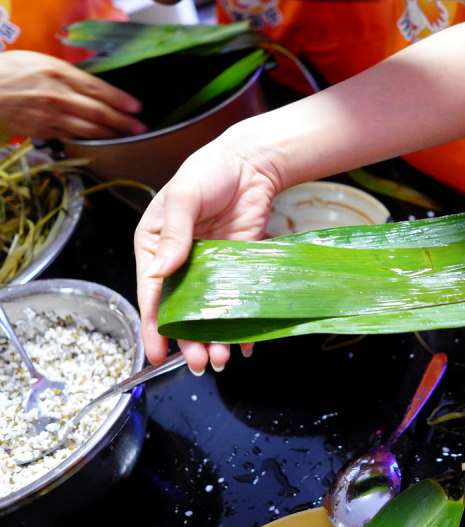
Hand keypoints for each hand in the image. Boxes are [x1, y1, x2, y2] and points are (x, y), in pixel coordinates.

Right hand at [0, 50, 145, 138]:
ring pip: (89, 128)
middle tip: (140, 127)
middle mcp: (59, 96)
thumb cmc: (8, 72)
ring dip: (111, 134)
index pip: (99, 89)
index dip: (120, 100)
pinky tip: (101, 141)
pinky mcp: (44, 131)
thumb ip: (67, 74)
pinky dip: (89, 139)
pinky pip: (72, 136)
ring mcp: (52, 116)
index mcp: (59, 73)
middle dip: (123, 121)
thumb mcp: (40, 62)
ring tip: (126, 137)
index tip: (136, 106)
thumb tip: (91, 85)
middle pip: (99, 111)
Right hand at [134, 129, 280, 373]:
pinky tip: (247, 341)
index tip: (156, 352)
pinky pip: (237, 299)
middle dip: (188, 340)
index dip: (152, 324)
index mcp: (155, 247)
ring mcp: (210, 268)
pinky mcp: (238, 267)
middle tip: (201, 363)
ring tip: (222, 359)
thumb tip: (160, 270)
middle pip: (181, 309)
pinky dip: (242, 321)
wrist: (251, 163)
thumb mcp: (184, 198)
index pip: (151, 292)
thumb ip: (174, 234)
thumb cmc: (207, 172)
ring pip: (209, 311)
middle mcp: (181, 263)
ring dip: (214, 337)